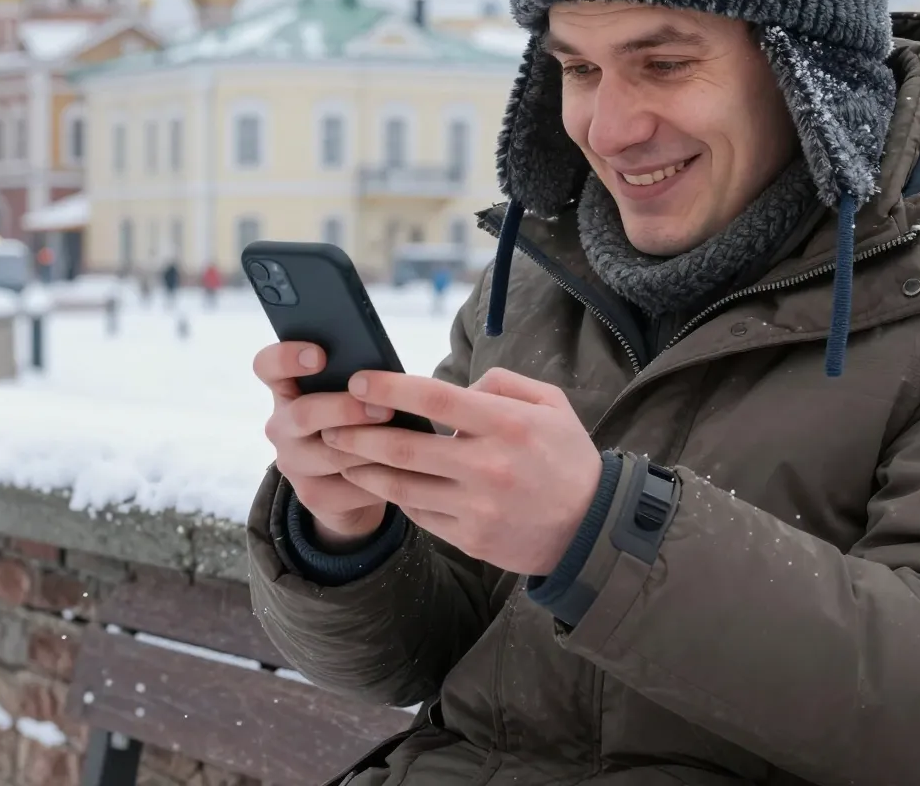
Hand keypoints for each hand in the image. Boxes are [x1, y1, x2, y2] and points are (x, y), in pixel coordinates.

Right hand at [254, 341, 391, 546]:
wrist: (352, 481)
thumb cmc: (356, 420)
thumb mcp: (352, 395)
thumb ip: (357, 380)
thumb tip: (386, 374)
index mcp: (286, 388)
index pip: (267, 366)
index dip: (286, 357)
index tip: (319, 355)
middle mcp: (281, 425)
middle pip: (303, 414)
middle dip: (346, 410)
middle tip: (384, 409)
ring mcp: (292, 463)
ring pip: (329, 455)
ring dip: (369, 448)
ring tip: (403, 442)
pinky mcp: (312, 495)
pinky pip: (348, 487)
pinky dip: (378, 479)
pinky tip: (401, 472)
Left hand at [322, 367, 601, 575]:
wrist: (591, 529)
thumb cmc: (567, 458)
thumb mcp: (551, 405)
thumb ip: (502, 383)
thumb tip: (455, 385)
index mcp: (508, 426)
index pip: (435, 398)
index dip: (389, 388)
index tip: (358, 381)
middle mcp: (488, 467)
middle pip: (404, 447)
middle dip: (357, 433)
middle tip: (328, 422)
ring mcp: (476, 508)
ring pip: (401, 486)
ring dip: (363, 468)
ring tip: (339, 453)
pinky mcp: (469, 538)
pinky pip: (418, 514)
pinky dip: (394, 496)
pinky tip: (378, 481)